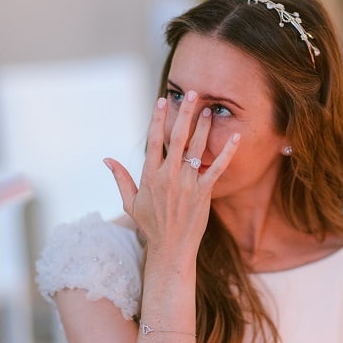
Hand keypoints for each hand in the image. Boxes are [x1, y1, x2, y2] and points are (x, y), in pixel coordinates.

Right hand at [104, 92, 239, 259]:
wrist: (171, 248)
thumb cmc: (150, 225)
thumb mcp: (130, 202)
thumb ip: (120, 177)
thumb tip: (107, 158)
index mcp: (150, 176)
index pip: (154, 141)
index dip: (158, 119)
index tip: (161, 100)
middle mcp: (169, 176)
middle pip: (177, 138)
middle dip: (185, 113)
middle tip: (192, 93)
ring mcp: (188, 184)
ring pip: (197, 148)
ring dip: (203, 127)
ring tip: (208, 109)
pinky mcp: (205, 192)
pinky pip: (218, 168)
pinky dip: (227, 151)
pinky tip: (235, 135)